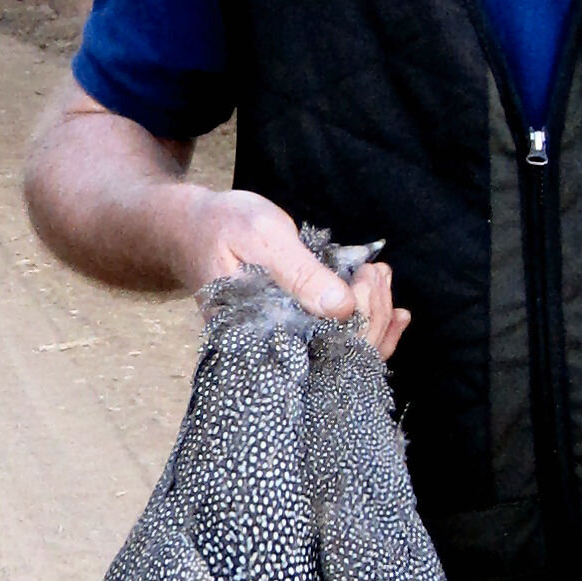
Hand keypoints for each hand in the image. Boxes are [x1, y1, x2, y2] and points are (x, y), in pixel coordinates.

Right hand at [196, 191, 409, 358]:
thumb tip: (343, 308)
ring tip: (381, 277)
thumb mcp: (261, 235)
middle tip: (378, 271)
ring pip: (339, 351)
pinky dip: (364, 326)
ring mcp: (277, 342)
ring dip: (371, 317)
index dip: (355, 318)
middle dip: (370, 313)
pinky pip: (332, 343)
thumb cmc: (221, 226)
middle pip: (335, 354)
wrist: (190, 231)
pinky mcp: (287, 332)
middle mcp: (266, 347)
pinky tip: (392, 314)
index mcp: (254, 330)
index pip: (319, 346)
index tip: (368, 276)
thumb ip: (300, 271)